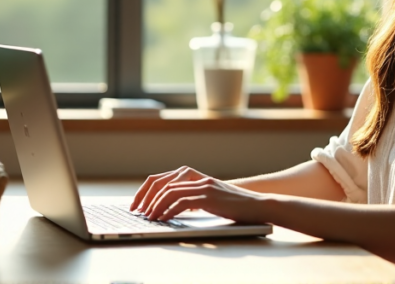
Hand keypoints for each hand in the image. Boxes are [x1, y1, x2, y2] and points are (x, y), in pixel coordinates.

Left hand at [130, 166, 269, 222]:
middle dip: (145, 197)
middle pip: (161, 182)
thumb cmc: (233, 206)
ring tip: (149, 217)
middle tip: (138, 211)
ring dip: (155, 205)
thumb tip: (171, 208)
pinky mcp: (208, 196)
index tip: (138, 204)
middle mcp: (195, 178)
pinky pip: (182, 201)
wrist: (256, 205)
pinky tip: (164, 218)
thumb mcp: (208, 199)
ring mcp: (202, 186)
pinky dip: (169, 210)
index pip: (162, 179)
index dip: (146, 191)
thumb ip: (191, 199)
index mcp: (193, 176)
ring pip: (169, 191)